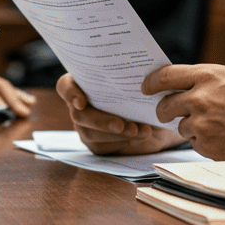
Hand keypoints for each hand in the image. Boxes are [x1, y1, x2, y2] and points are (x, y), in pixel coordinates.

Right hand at [57, 73, 185, 154]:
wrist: (159, 117)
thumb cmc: (148, 94)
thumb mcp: (146, 83)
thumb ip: (140, 78)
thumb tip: (144, 78)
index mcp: (86, 82)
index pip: (65, 86)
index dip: (69, 92)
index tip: (81, 102)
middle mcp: (81, 104)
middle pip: (78, 114)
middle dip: (100, 121)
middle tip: (121, 125)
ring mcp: (86, 126)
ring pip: (90, 133)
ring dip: (116, 134)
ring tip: (140, 130)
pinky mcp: (96, 144)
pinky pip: (102, 146)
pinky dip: (123, 142)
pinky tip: (141, 135)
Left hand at [142, 64, 224, 160]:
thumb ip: (206, 79)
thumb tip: (180, 84)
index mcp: (207, 76)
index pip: (166, 76)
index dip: (151, 82)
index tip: (145, 87)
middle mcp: (200, 98)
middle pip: (165, 105)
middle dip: (164, 111)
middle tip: (167, 114)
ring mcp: (202, 123)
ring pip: (181, 126)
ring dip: (191, 128)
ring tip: (217, 126)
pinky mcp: (206, 144)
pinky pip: (194, 143)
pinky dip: (204, 142)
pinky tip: (224, 137)